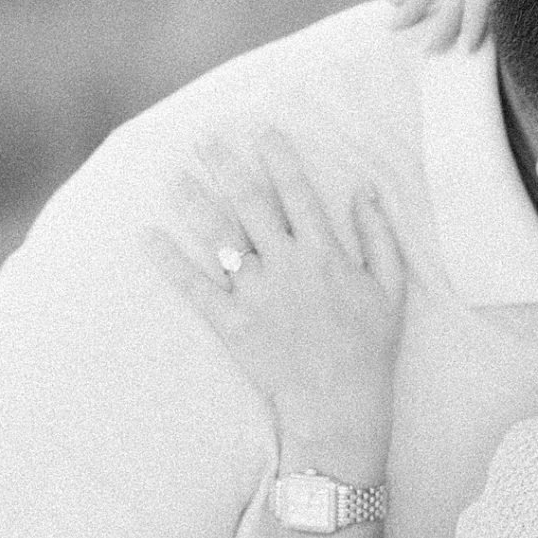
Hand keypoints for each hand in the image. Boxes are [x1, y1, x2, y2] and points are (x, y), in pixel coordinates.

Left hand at [151, 129, 404, 471]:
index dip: (279, 158)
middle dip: (226, 167)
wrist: (340, 406)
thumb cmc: (369, 348)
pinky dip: (169, 262)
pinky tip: (147, 237)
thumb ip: (377, 234)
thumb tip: (364, 189)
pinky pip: (195, 287)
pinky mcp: (233, 324)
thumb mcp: (390, 288)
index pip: (297, 192)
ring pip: (219, 238)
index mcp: (324, 253)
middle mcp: (287, 265)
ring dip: (194, 203)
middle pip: (250, 204)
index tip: (262, 131)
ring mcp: (257, 295)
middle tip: (204, 139)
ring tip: (173, 177)